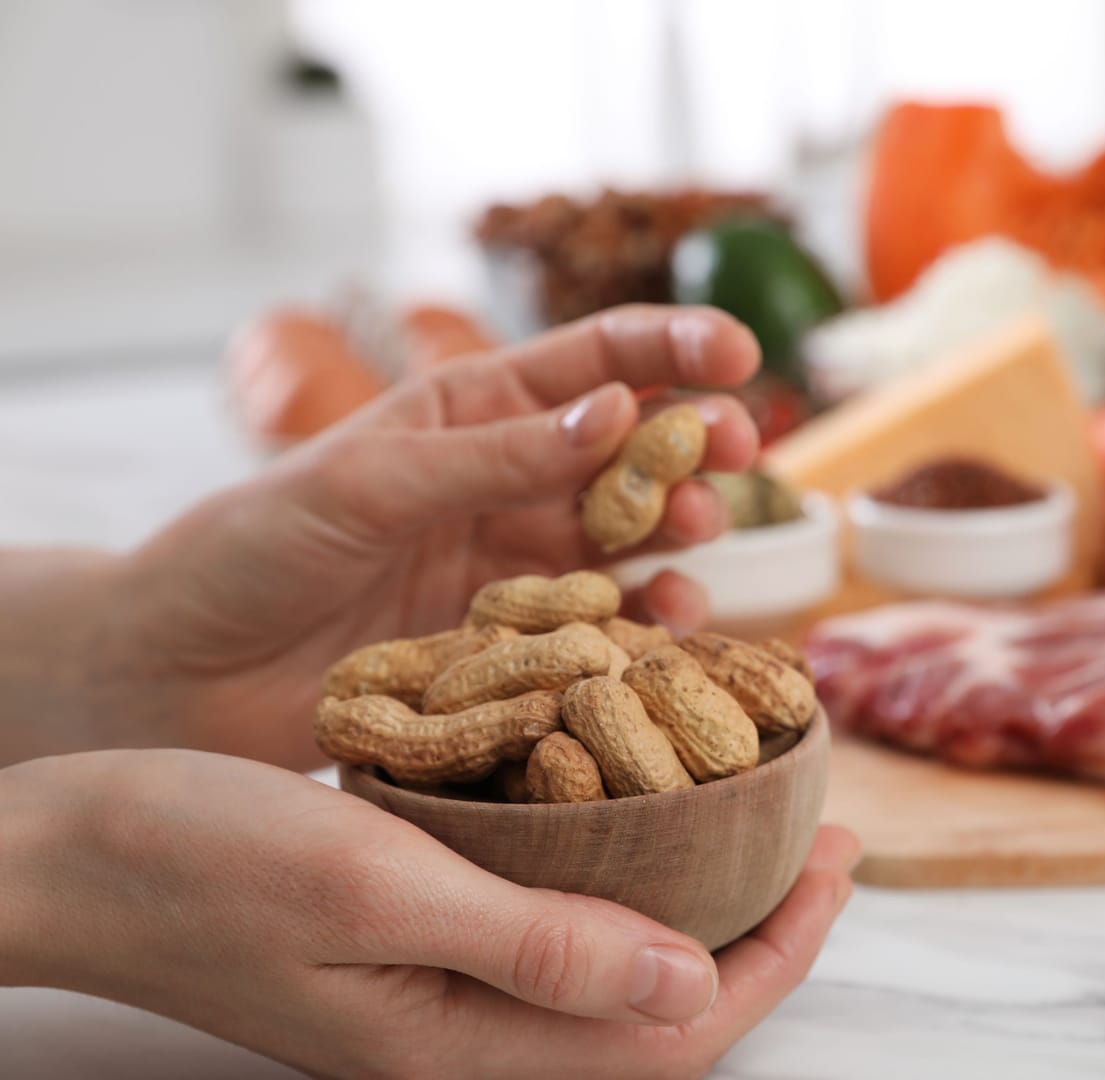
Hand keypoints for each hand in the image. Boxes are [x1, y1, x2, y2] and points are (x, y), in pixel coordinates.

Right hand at [1, 749, 858, 1078]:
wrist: (63, 851)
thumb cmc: (196, 862)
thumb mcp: (376, 889)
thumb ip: (535, 946)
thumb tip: (688, 985)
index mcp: (464, 1048)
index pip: (674, 1033)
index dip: (780, 951)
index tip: (844, 848)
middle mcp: (464, 1036)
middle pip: (660, 1004)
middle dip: (760, 924)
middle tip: (823, 820)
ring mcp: (438, 993)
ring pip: (613, 959)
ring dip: (696, 891)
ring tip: (755, 805)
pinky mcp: (413, 942)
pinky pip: (550, 917)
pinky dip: (615, 863)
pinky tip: (632, 793)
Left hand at [116, 305, 762, 768]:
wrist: (178, 674)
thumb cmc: (249, 552)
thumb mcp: (366, 485)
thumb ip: (493, 455)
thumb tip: (617, 409)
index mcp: (469, 411)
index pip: (595, 359)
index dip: (675, 346)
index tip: (743, 354)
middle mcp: (505, 481)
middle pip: (634, 449)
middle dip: (697, 443)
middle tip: (738, 456)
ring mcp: (513, 564)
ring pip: (632, 537)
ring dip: (681, 532)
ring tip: (699, 543)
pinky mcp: (513, 646)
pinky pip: (604, 625)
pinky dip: (647, 623)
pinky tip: (670, 625)